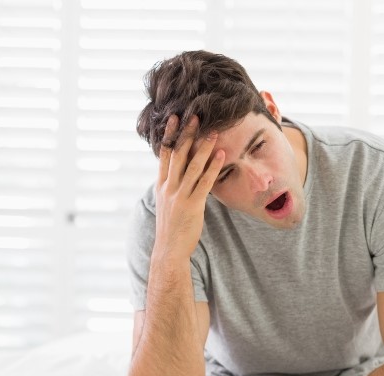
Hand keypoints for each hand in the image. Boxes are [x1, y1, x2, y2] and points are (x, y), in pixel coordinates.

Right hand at [153, 114, 224, 261]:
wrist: (168, 250)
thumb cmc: (171, 229)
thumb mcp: (167, 205)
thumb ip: (173, 188)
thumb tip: (182, 176)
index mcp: (162, 186)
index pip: (165, 154)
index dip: (170, 135)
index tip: (175, 118)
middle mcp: (168, 187)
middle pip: (178, 155)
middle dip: (187, 134)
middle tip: (195, 116)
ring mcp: (179, 196)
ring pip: (192, 166)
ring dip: (203, 147)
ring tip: (213, 132)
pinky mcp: (192, 205)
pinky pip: (204, 182)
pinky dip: (213, 167)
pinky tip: (221, 155)